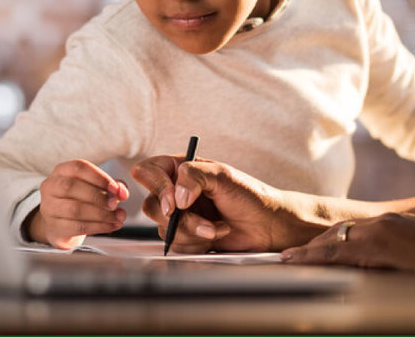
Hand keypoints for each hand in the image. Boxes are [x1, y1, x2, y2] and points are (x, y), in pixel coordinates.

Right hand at [28, 159, 128, 249]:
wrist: (63, 223)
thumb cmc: (82, 198)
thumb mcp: (97, 187)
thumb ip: (113, 186)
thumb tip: (123, 192)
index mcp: (62, 171)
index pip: (79, 167)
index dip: (99, 177)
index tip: (115, 188)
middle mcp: (51, 187)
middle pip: (71, 187)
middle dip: (97, 196)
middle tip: (115, 204)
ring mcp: (49, 208)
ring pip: (74, 209)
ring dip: (101, 214)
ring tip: (118, 217)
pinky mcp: (54, 227)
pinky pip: (77, 227)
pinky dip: (99, 227)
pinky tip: (112, 226)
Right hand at [131, 156, 322, 252]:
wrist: (267, 226)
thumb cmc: (249, 195)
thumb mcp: (223, 175)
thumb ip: (195, 176)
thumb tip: (176, 197)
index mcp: (181, 169)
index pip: (147, 172)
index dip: (156, 188)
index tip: (176, 203)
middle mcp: (176, 191)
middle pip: (151, 206)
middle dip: (181, 220)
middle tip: (206, 222)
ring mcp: (180, 215)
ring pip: (163, 230)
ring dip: (193, 233)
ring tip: (217, 227)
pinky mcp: (186, 236)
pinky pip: (175, 245)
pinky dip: (196, 244)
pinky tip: (215, 235)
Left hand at [280, 212, 414, 272]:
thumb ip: (399, 242)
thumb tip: (387, 253)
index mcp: (389, 220)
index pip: (353, 228)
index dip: (331, 239)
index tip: (316, 246)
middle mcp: (379, 222)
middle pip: (338, 231)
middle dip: (316, 244)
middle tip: (293, 254)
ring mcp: (377, 232)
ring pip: (334, 240)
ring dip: (310, 251)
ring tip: (289, 258)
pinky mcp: (376, 246)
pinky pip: (340, 253)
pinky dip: (318, 257)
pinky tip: (302, 262)